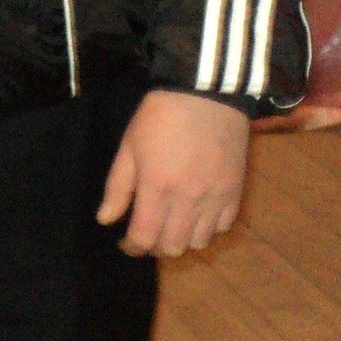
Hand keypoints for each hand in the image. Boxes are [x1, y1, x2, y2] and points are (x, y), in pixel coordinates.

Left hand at [98, 90, 251, 258]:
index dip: (131, 247)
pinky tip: (197, 215)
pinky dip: (208, 228)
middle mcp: (188, 200)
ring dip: (182, 240)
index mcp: (157, 188)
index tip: (125, 243)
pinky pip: (224, 226)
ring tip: (172, 225)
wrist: (205, 92)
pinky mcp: (235, 190)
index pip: (144, 238)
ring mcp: (215, 197)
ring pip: (199, 242)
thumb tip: (106, 219)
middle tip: (147, 233)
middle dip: (155, 246)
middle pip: (172, 247)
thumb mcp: (129, 146)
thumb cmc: (160, 115)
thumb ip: (117, 187)